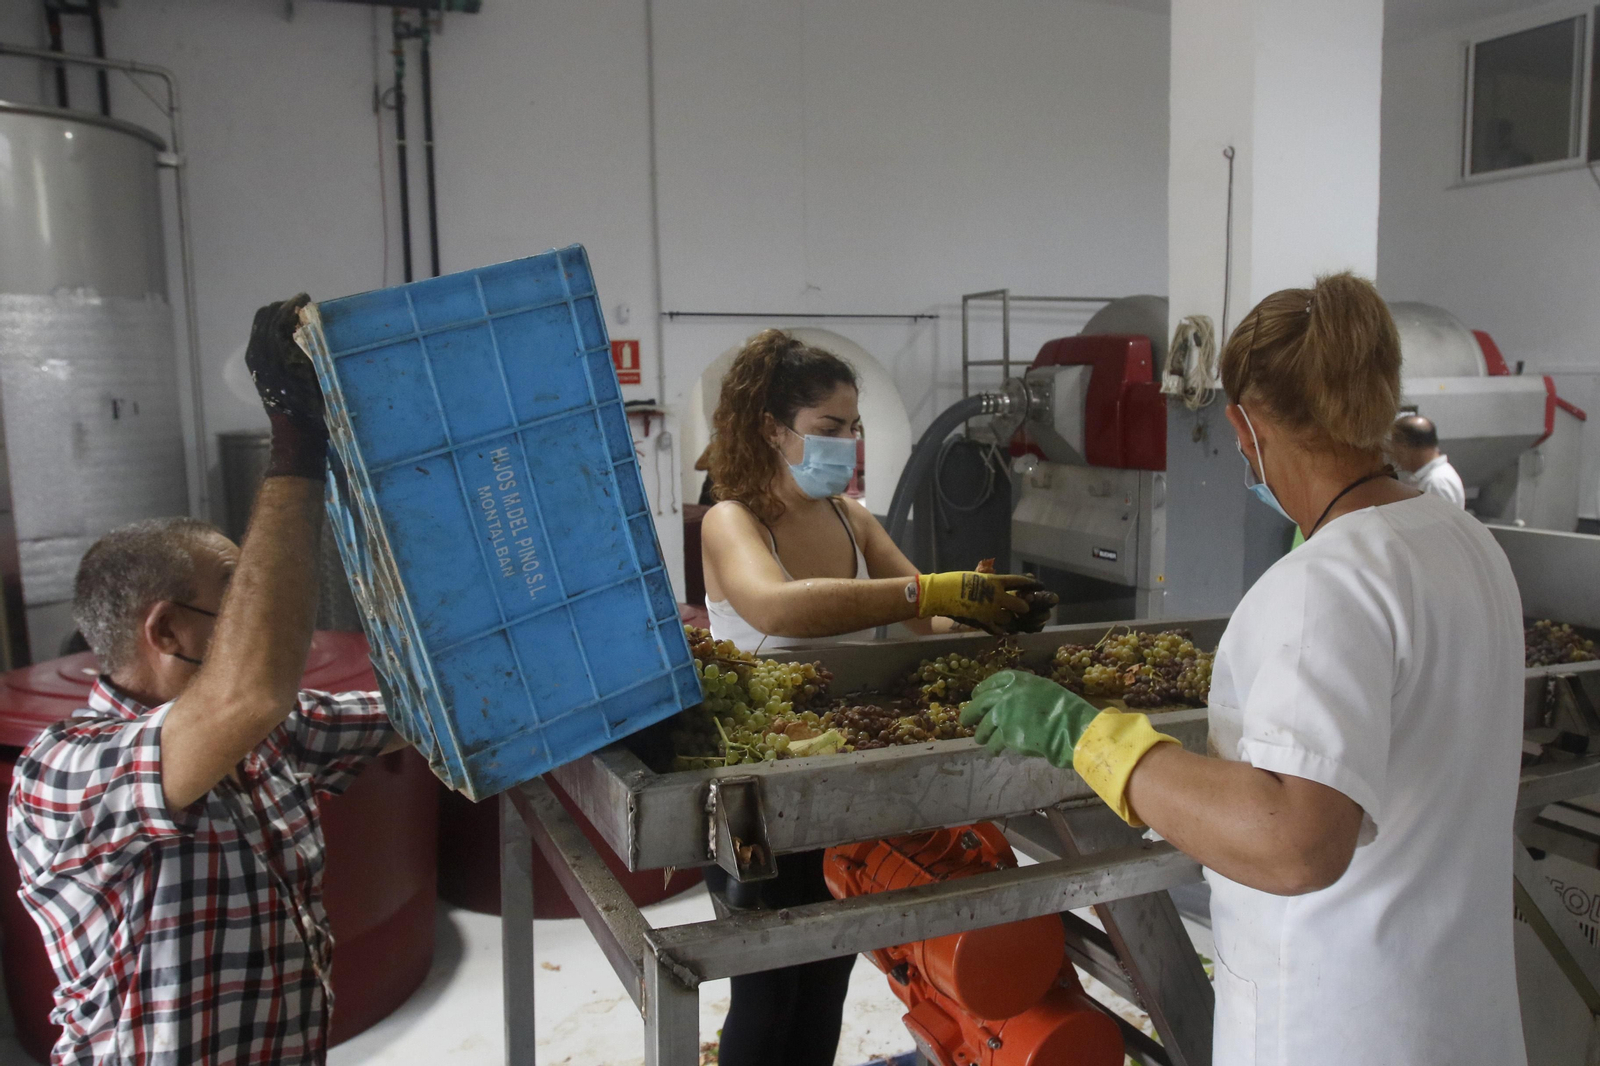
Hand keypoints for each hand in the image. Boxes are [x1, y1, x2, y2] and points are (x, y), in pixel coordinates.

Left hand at [246, 294, 326, 478]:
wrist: (295, 430)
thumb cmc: (314, 404)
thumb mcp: (317, 371)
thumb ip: (310, 345)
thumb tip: (308, 321)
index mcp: (274, 352)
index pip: (279, 316)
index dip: (293, 304)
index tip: (307, 300)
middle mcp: (259, 352)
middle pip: (266, 315)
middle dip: (283, 307)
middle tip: (302, 307)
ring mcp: (254, 359)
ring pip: (261, 324)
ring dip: (277, 317)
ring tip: (296, 318)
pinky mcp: (254, 365)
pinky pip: (259, 336)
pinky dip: (272, 329)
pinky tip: (288, 334)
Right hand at [915, 571, 1041, 634]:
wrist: (939, 593)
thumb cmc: (955, 581)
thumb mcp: (976, 576)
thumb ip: (991, 581)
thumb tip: (1002, 583)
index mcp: (995, 581)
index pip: (1020, 582)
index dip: (1032, 584)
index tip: (1040, 585)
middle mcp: (996, 597)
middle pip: (1021, 605)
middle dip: (1025, 607)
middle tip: (1025, 608)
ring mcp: (990, 611)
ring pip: (1010, 619)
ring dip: (1012, 619)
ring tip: (1013, 619)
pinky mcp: (982, 622)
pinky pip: (998, 630)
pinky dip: (1002, 630)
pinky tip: (1004, 629)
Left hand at [962, 670, 1178, 825]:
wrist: (1072, 728)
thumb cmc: (1066, 709)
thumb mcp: (1045, 690)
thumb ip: (1025, 694)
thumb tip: (1012, 702)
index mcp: (1017, 680)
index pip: (990, 683)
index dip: (981, 691)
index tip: (976, 697)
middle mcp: (1006, 694)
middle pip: (980, 703)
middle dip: (970, 713)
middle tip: (964, 721)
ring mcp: (1004, 715)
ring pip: (983, 726)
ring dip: (981, 734)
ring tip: (980, 740)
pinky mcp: (1006, 735)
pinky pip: (994, 743)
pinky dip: (993, 748)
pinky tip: (994, 752)